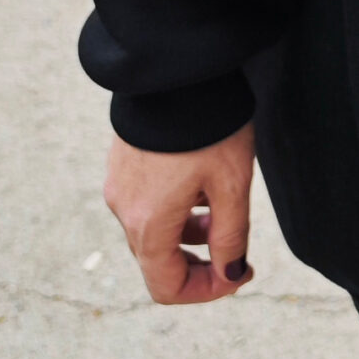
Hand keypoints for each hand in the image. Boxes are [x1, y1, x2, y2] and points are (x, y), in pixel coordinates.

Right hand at [105, 120, 255, 304]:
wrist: (175, 68)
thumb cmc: (208, 126)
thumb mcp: (232, 184)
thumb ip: (231, 236)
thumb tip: (231, 274)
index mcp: (148, 224)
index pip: (166, 287)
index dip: (206, 291)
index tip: (240, 273)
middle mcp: (123, 211)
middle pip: (158, 261)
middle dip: (200, 262)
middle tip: (238, 251)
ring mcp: (118, 187)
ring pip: (153, 232)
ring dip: (188, 235)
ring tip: (222, 211)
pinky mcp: (121, 165)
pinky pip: (145, 205)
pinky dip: (174, 211)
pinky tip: (200, 184)